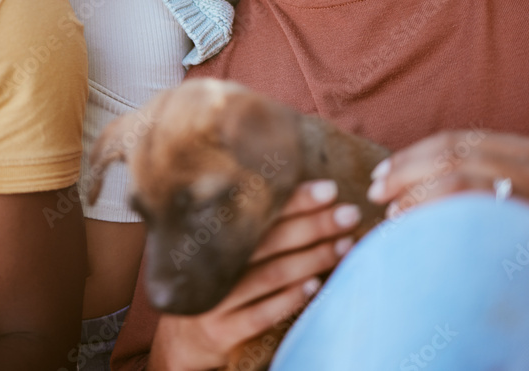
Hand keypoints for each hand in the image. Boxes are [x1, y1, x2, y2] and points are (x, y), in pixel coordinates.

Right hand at [146, 180, 360, 370]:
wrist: (179, 339)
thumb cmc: (215, 284)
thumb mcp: (221, 251)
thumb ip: (252, 230)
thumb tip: (312, 201)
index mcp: (212, 235)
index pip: (258, 211)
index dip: (295, 199)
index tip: (329, 190)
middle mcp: (211, 262)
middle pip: (269, 239)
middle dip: (313, 225)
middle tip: (348, 214)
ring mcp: (215, 298)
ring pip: (270, 274)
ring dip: (311, 259)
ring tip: (344, 246)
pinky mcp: (220, 330)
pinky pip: (260, 314)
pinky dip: (289, 299)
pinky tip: (314, 287)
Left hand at [366, 130, 528, 269]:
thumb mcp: (516, 192)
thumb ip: (475, 177)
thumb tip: (404, 178)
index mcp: (526, 149)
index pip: (455, 141)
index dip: (412, 155)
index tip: (381, 173)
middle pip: (452, 154)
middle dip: (405, 171)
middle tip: (375, 191)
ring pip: (458, 176)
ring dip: (415, 192)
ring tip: (391, 211)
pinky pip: (472, 204)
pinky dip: (433, 208)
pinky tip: (412, 223)